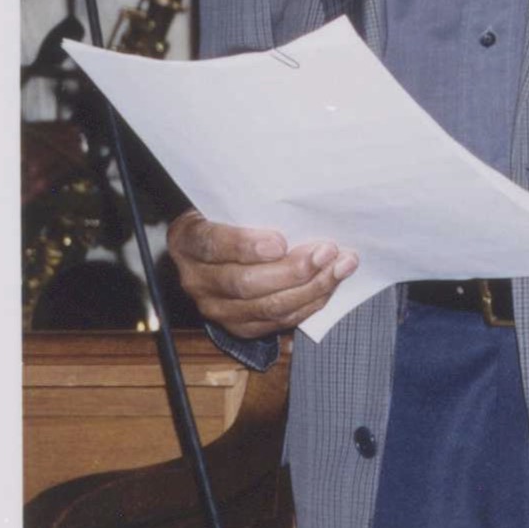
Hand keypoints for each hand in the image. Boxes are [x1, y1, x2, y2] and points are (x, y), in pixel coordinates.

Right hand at [166, 209, 358, 338]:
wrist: (211, 248)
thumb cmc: (227, 216)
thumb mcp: (225, 202)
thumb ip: (250, 204)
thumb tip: (296, 200)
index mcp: (188, 242)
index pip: (212, 245)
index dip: (246, 246)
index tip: (281, 241)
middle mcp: (196, 280)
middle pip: (245, 283)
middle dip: (293, 269)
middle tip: (327, 251)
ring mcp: (216, 308)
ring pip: (267, 307)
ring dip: (311, 288)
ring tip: (340, 266)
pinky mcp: (239, 326)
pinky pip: (277, 322)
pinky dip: (308, 304)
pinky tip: (330, 284)